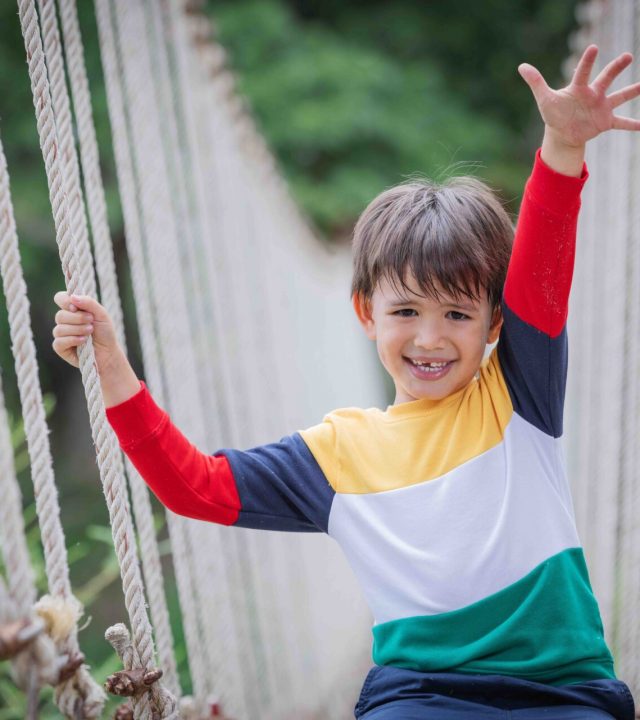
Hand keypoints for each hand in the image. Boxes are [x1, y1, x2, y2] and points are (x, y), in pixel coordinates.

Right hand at [53, 291, 118, 370]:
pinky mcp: (60, 348)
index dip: (65, 301)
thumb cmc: (105, 332)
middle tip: (91, 322)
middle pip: (60, 315)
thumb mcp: (102, 314)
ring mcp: (61, 334)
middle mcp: (65, 320)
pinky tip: (83, 341)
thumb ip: (89, 303)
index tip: (76, 308)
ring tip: (90, 332)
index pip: (60, 298)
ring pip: (59, 329)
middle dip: (78, 318)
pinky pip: (59, 342)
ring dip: (78, 330)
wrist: (108, 352)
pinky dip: (72, 340)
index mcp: (73, 309)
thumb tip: (72, 297)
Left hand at [519, 45, 639, 148]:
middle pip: (606, 78)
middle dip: (616, 67)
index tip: (593, 48)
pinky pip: (621, 122)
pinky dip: (632, 125)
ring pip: (620, 97)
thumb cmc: (554, 113)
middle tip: (627, 56)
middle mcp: (594, 94)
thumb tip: (521, 66)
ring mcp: (601, 107)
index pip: (583, 72)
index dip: (587, 61)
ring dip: (633, 91)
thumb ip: (536, 82)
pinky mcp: (605, 121)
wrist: (562, 133)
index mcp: (579, 88)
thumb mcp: (544, 99)